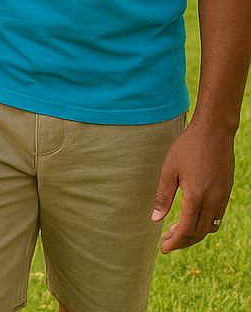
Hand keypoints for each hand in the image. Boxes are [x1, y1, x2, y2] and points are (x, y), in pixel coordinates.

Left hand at [152, 119, 233, 253]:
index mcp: (196, 197)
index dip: (175, 242)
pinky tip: (191, 217)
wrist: (214, 133)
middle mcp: (213, 202)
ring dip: (193, 233)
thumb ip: (163, 196)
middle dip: (182, 241)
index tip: (164, 248)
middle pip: (198, 233)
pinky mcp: (226, 193)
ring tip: (176, 230)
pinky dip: (203, 224)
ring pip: (209, 227)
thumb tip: (155, 219)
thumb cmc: (187, 148)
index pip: (186, 229)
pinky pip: (216, 217)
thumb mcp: (169, 170)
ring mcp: (222, 198)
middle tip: (166, 242)